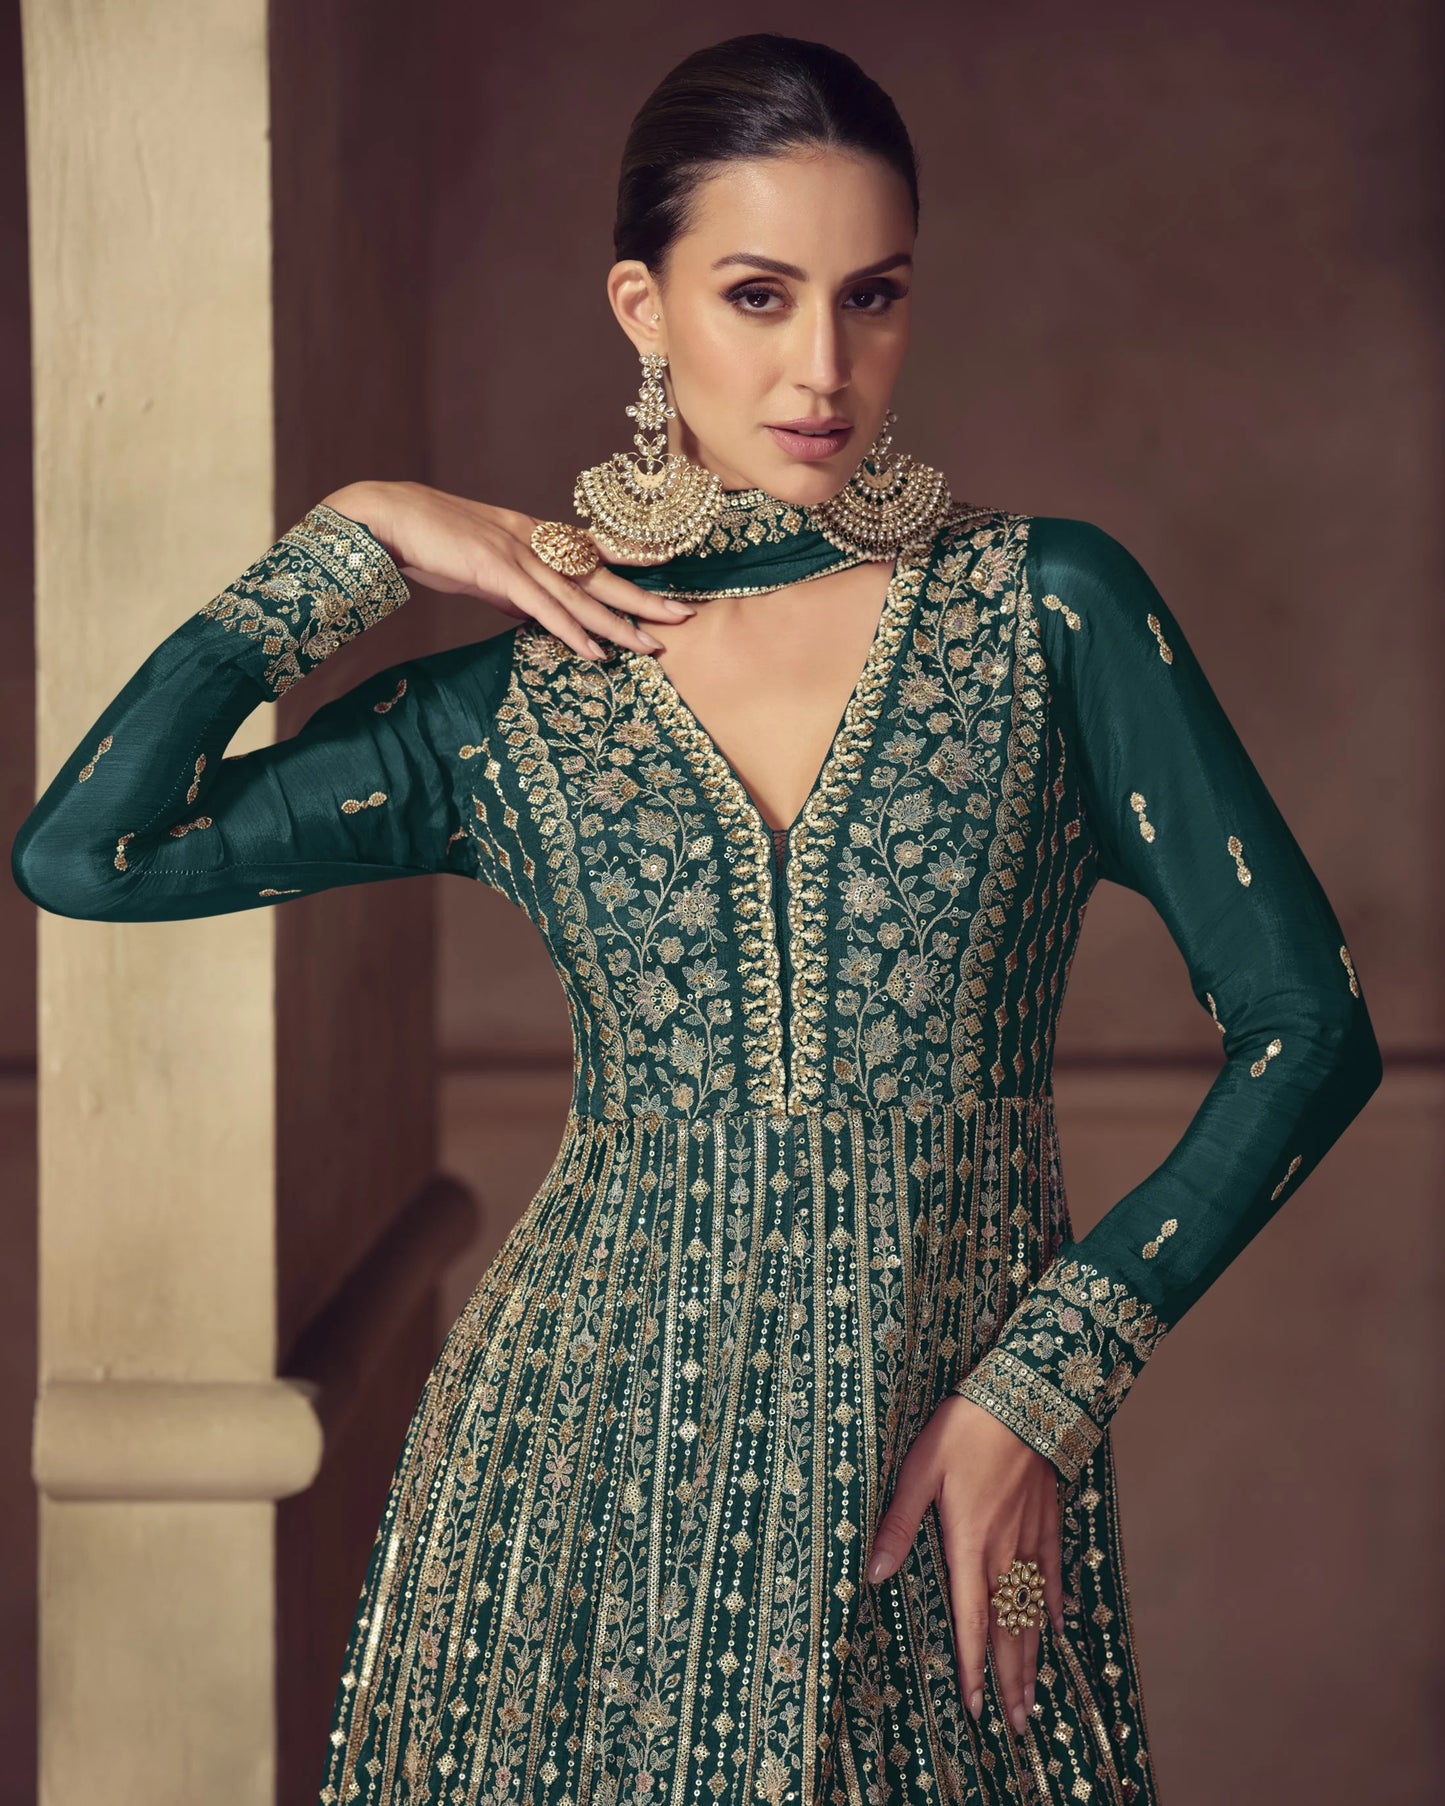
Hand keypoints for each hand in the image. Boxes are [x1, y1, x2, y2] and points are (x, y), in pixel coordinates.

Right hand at [321, 479, 695, 661]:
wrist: (387, 517)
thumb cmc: (429, 541)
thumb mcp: (480, 568)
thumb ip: (511, 590)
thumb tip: (532, 614)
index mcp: (533, 533)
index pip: (593, 552)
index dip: (632, 564)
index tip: (667, 576)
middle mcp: (535, 540)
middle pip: (601, 574)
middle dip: (644, 599)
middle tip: (685, 615)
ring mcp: (519, 554)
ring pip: (580, 595)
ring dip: (618, 624)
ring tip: (652, 646)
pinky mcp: (498, 572)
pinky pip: (543, 608)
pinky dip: (572, 631)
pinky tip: (596, 651)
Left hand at [865, 1394, 1065, 1736]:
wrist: (1020, 1398)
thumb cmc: (962, 1432)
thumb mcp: (919, 1473)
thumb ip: (898, 1526)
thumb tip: (872, 1574)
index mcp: (970, 1545)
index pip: (971, 1621)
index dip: (973, 1667)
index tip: (976, 1708)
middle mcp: (1004, 1552)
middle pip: (1010, 1629)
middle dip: (1010, 1680)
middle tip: (1015, 1725)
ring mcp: (1030, 1537)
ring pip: (1034, 1611)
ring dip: (1033, 1656)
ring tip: (1035, 1696)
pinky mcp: (1046, 1519)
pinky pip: (1053, 1572)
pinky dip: (1056, 1603)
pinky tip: (1059, 1626)